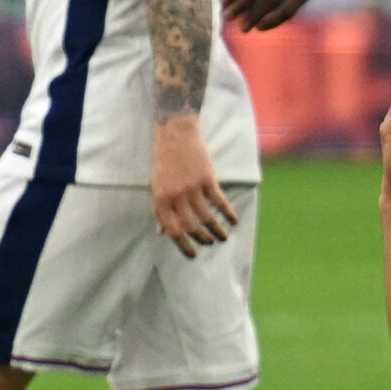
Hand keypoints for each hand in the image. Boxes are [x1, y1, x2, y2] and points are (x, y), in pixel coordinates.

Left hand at [150, 115, 235, 257]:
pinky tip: (234, 221)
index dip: (183, 245)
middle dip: (202, 240)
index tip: (192, 254)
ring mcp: (193, 188)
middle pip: (191, 227)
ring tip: (222, 238)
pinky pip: (220, 201)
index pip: (173, 230)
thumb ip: (160, 209)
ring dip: (216, 231)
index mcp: (161, 200)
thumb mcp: (155, 185)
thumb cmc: (163, 161)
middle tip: (209, 245)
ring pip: (207, 217)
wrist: (175, 134)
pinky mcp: (207, 179)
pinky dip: (228, 213)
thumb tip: (162, 232)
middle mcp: (176, 196)